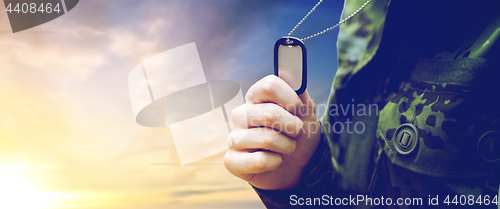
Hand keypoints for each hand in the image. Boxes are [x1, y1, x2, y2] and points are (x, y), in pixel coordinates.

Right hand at [224, 75, 320, 189]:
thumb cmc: (300, 137)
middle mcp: (241, 114)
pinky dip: (275, 163)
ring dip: (287, 147)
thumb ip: (299, 93)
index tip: (298, 109)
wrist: (298, 167)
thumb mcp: (307, 114)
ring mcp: (234, 137)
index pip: (268, 85)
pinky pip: (259, 161)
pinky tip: (273, 162)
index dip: (290, 98)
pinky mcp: (232, 160)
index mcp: (256, 98)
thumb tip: (288, 70)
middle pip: (270, 113)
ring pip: (267, 139)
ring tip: (285, 148)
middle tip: (296, 133)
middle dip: (293, 127)